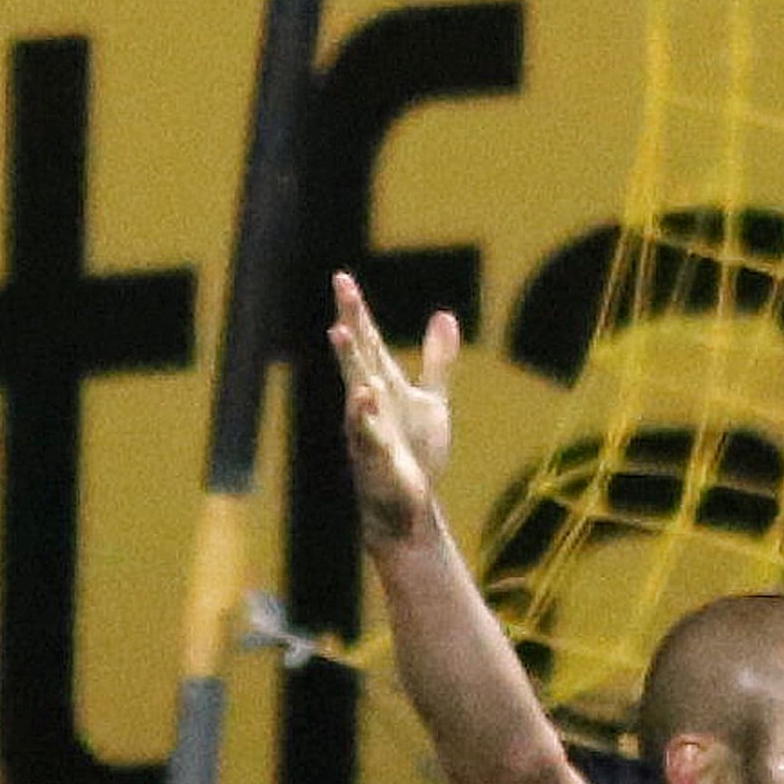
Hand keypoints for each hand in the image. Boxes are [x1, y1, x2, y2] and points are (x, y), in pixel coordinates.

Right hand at [327, 272, 456, 542]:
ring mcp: (368, 427)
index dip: (357, 311)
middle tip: (342, 287)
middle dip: (351, 320)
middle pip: (359, 353)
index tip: (344, 278)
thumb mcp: (432, 400)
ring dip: (349, 361)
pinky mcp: (375, 456)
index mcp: (382, 385)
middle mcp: (369, 401)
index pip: (368, 342)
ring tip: (338, 330)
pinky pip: (368, 432)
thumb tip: (444, 316)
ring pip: (355, 388)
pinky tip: (364, 393)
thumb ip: (437, 360)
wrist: (410, 505)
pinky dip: (365, 414)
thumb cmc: (414, 451)